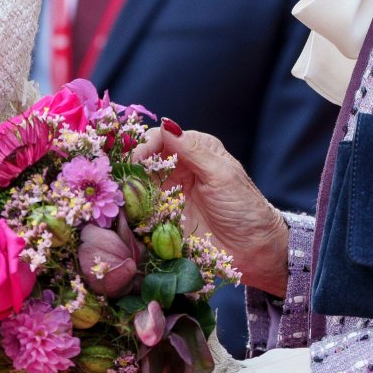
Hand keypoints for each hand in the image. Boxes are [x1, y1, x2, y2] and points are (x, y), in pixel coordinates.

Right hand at [134, 125, 289, 295]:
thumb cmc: (244, 207)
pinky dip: (131, 211)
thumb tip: (166, 123)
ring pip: (138, 186)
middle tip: (117, 179)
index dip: (144, 146)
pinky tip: (124, 215)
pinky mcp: (165, 220)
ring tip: (118, 198)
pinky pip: (141, 211)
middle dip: (129, 167)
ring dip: (127, 190)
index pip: (160, 138)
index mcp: (195, 149)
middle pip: (144, 161)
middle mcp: (178, 169)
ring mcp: (170, 195)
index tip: (134, 160)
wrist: (255, 249)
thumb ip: (192, 149)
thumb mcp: (221, 174)